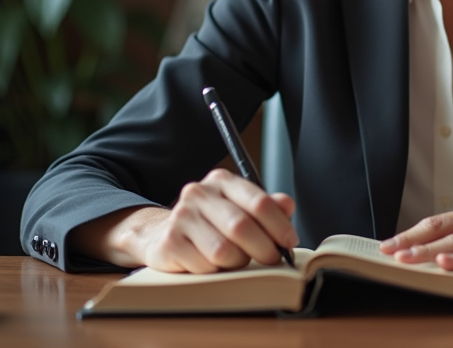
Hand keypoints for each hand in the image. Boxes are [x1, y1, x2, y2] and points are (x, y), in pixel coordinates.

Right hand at [79, 169, 297, 273]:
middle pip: (242, 226)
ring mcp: (181, 217)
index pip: (258, 202)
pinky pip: (205, 266)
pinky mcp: (169, 242)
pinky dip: (216, 271)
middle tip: (272, 259)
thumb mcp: (240, 208)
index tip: (290, 241)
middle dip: (264, 248)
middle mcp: (199, 193)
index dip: (279, 225)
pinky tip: (213, 264)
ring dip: (238, 262)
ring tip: (238, 260)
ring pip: (224, 250)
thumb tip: (287, 205)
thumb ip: (266, 206)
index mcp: (222, 181)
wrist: (162, 234)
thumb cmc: (211, 223)